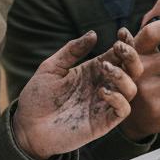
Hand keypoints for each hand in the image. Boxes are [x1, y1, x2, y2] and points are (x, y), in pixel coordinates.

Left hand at [13, 30, 141, 159]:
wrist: (28, 127)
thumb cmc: (37, 97)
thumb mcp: (51, 67)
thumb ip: (72, 50)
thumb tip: (93, 34)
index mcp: (92, 71)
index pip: (118, 55)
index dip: (126, 43)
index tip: (122, 32)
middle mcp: (102, 85)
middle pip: (132, 70)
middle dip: (131, 56)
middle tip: (119, 47)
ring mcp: (104, 104)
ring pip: (131, 89)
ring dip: (123, 75)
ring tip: (104, 68)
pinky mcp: (103, 123)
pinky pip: (123, 110)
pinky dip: (118, 99)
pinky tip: (102, 91)